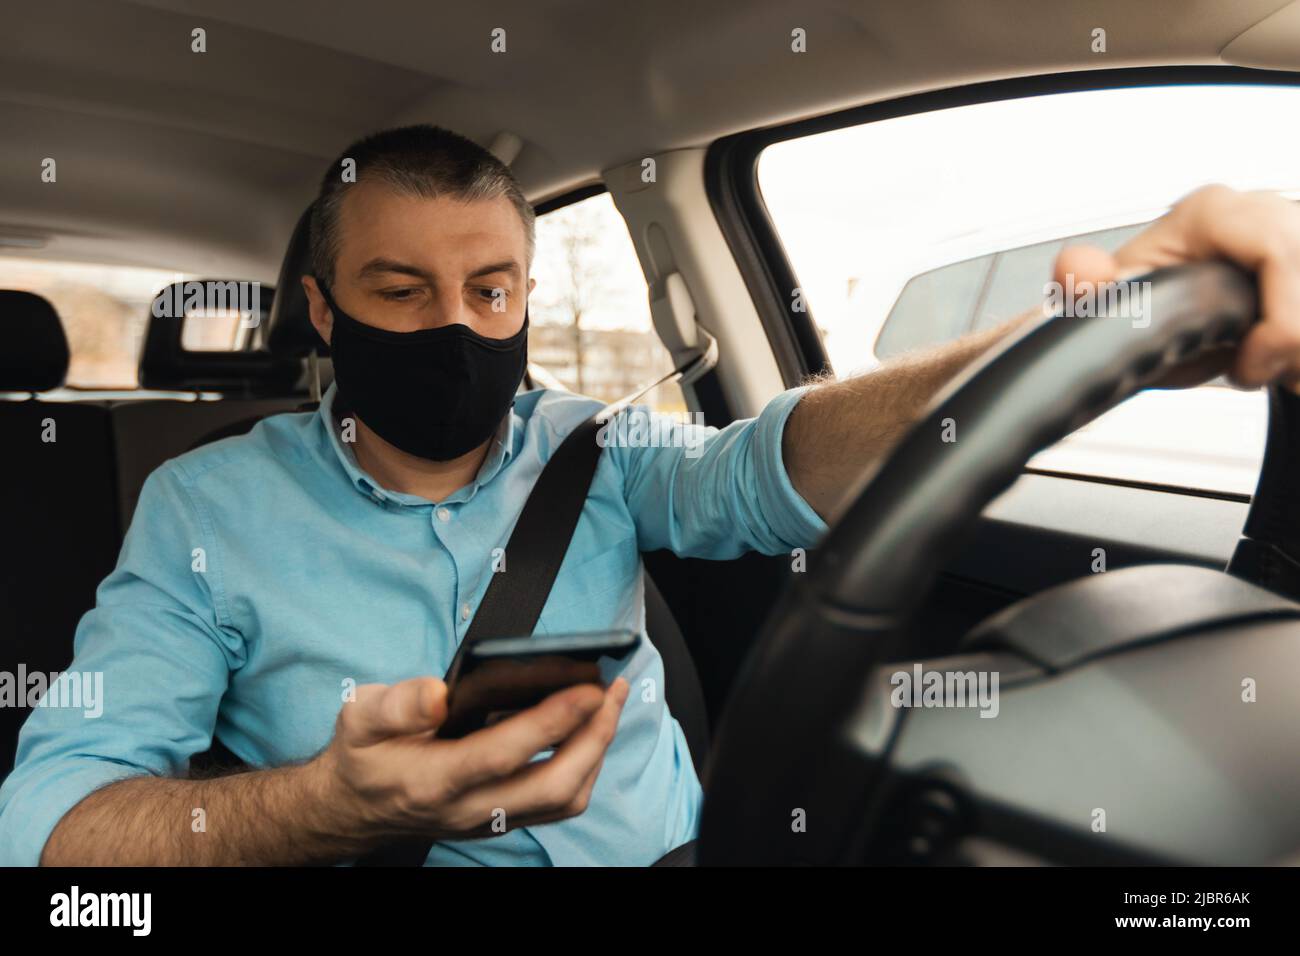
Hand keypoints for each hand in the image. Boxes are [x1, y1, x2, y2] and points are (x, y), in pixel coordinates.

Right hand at [317, 674, 627, 843]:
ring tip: (608, 706)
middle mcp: (469, 808)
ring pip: (564, 800)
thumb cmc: (361, 758)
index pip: (505, 754)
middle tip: (611, 691)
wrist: (350, 810)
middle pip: (553, 786)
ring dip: (596, 752)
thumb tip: (438, 692)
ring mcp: (490, 820)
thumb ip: (395, 705)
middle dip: (594, 737)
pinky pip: (558, 804)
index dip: (552, 720)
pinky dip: (584, 767)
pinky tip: (587, 732)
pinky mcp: (502, 820)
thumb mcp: (359, 718)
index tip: (586, 687)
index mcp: (434, 780)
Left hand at [1053, 184, 1299, 391]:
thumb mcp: (1120, 307)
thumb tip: (1078, 271)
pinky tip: (1287, 359)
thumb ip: (1090, 293)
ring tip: (1271, 366)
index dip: (1280, 321)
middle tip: (1258, 374)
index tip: (1252, 365)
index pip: (1282, 251)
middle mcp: (1265, 208)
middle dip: (1295, 342)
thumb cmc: (1152, 302)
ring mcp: (1295, 226)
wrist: (1170, 308)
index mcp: (1214, 213)